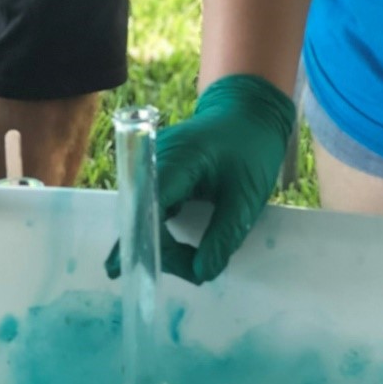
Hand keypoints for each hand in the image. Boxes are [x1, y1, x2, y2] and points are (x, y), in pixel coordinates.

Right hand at [106, 74, 296, 285]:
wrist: (251, 110)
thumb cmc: (252, 147)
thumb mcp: (247, 196)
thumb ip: (224, 236)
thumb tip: (201, 273)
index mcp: (176, 159)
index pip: (146, 207)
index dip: (138, 242)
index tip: (130, 273)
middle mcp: (155, 160)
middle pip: (140, 213)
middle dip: (156, 249)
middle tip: (187, 274)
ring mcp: (154, 164)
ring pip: (143, 213)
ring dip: (159, 241)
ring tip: (186, 264)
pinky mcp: (159, 171)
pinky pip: (151, 206)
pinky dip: (161, 229)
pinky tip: (176, 249)